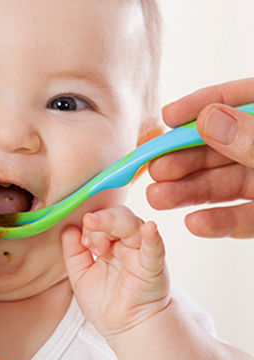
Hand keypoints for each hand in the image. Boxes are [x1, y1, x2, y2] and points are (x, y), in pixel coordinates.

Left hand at [60, 206, 169, 339]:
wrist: (123, 329)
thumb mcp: (80, 275)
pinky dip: (152, 237)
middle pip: (118, 216)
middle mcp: (127, 244)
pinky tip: (149, 228)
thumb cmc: (104, 303)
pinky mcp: (153, 268)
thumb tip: (68, 228)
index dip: (90, 226)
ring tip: (100, 244)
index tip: (82, 243)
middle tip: (89, 242)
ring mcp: (141, 254)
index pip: (102, 220)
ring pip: (133, 225)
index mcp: (111, 243)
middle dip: (100, 222)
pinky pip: (155, 249)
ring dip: (114, 225)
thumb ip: (73, 252)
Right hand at [146, 77, 253, 237]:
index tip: (168, 116)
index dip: (201, 105)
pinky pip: (245, 216)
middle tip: (154, 169)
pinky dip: (220, 221)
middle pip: (222, 146)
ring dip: (190, 191)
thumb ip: (253, 138)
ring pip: (227, 183)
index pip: (240, 99)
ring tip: (159, 198)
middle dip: (185, 157)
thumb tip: (208, 119)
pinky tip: (194, 223)